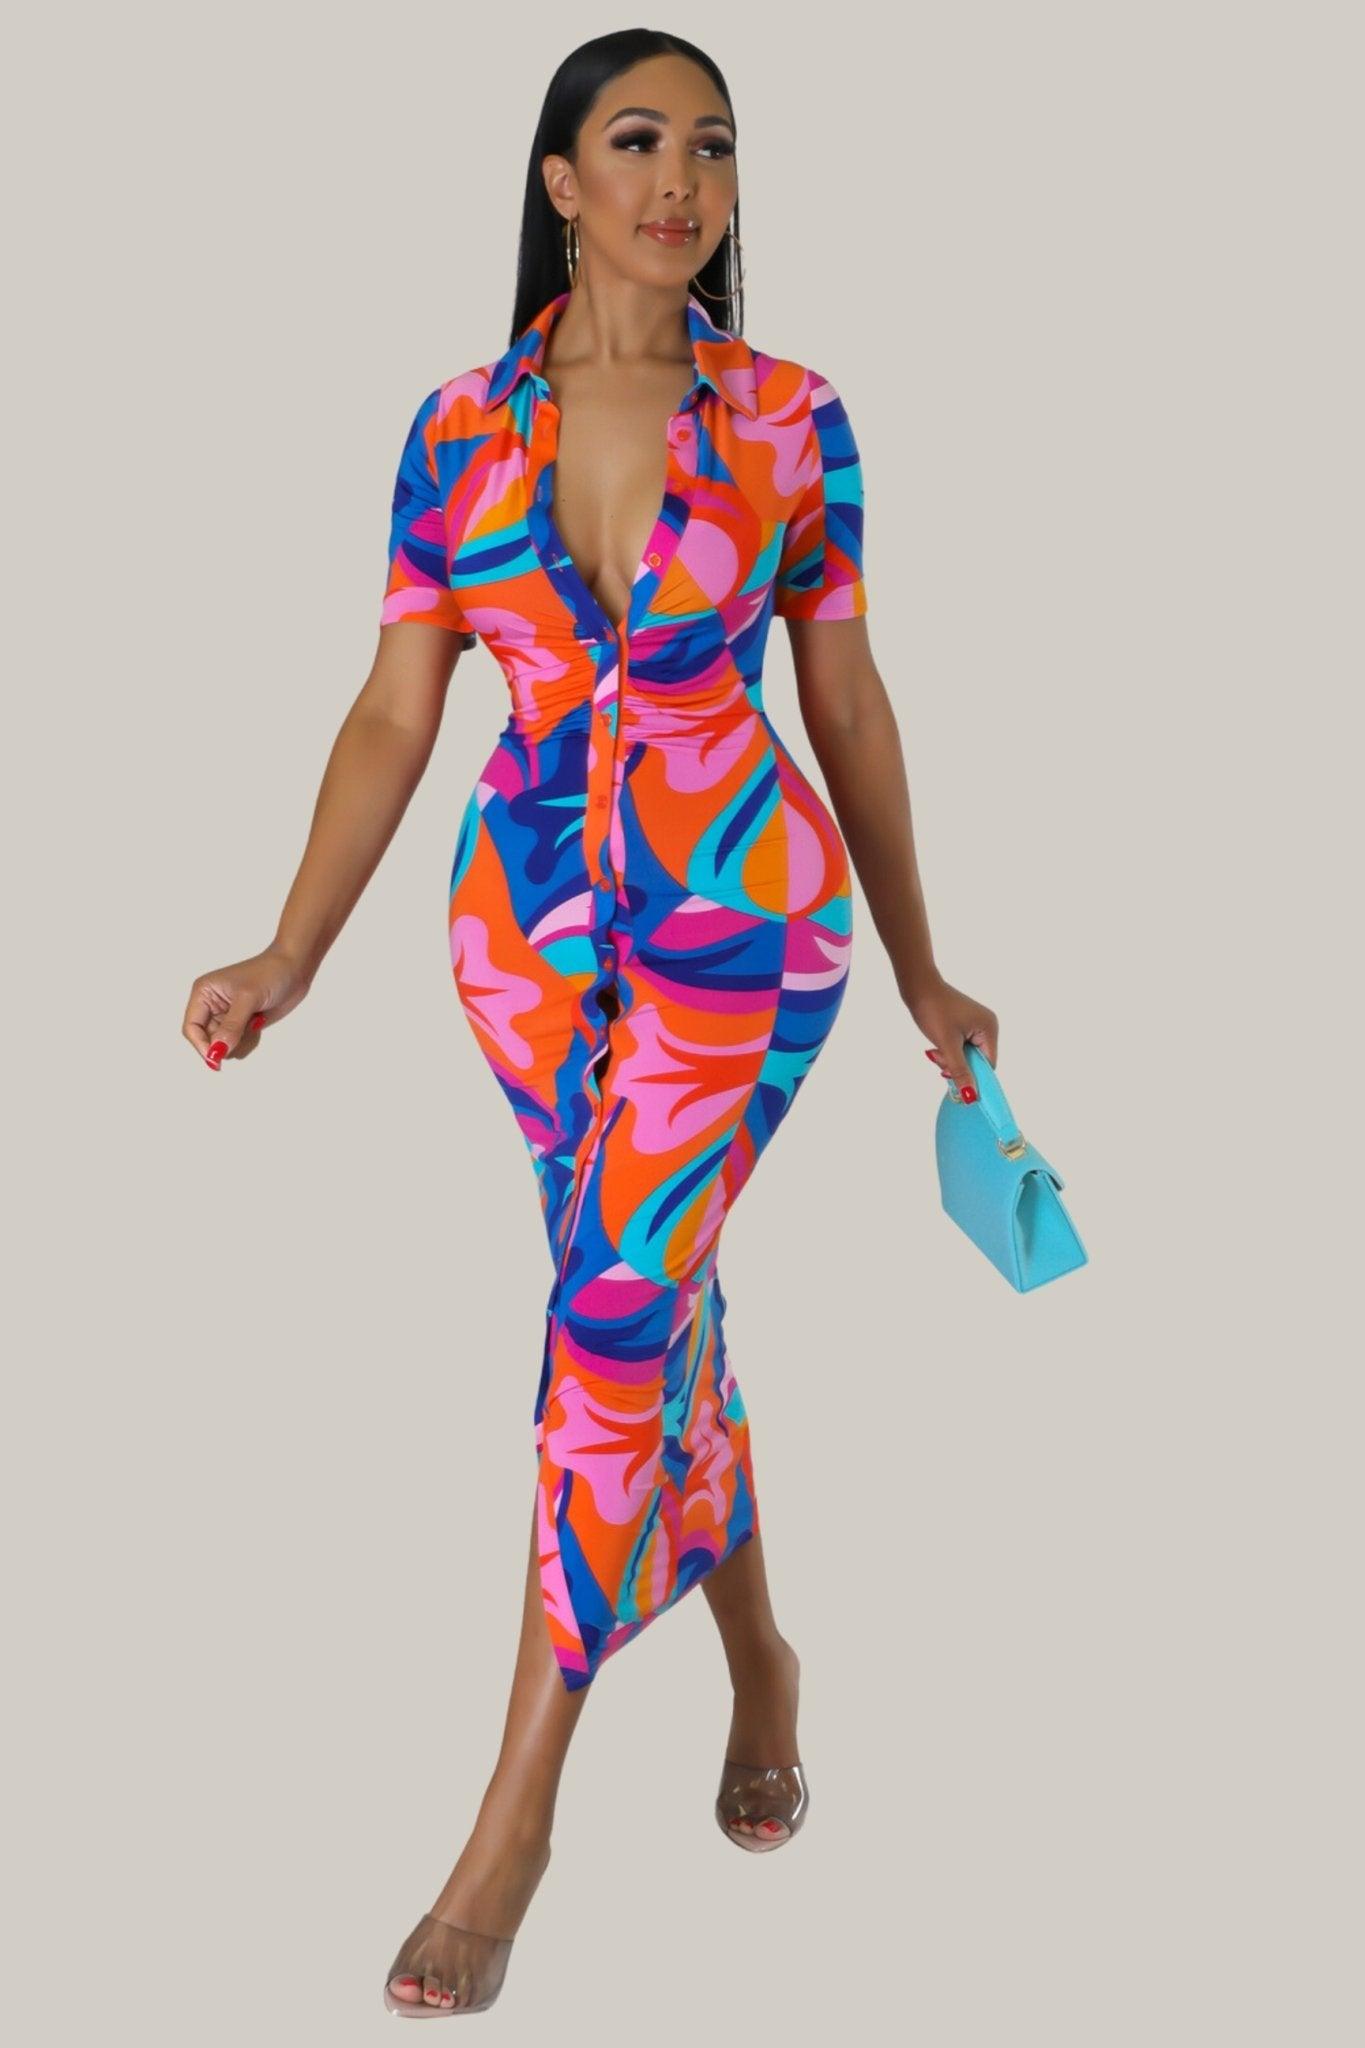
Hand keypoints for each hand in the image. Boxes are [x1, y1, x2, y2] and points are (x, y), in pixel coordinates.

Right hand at [183, 945, 311, 1069]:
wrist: (295, 969)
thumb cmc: (270, 973)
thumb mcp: (248, 999)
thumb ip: (231, 1027)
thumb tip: (215, 1052)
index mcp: (204, 993)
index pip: (192, 1027)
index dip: (202, 1045)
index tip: (216, 1059)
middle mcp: (211, 1005)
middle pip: (206, 1040)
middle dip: (224, 1043)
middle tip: (244, 1033)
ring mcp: (227, 1016)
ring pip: (223, 1045)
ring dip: (239, 1042)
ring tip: (255, 1022)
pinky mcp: (242, 1023)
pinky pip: (238, 1044)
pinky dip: (249, 1041)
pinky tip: (259, 1023)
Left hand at [903, 972, 998, 1100]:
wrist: (917, 987)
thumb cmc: (933, 1011)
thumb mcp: (947, 1046)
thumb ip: (960, 1072)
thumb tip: (971, 1097)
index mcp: (989, 1028)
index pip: (989, 1064)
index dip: (974, 1076)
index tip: (957, 1083)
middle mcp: (987, 1025)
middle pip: (977, 1060)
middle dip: (958, 1065)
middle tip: (939, 1060)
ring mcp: (975, 1024)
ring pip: (966, 1055)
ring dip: (950, 1059)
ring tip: (935, 1051)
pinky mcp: (964, 1024)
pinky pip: (960, 1047)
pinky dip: (948, 1051)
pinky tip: (937, 1046)